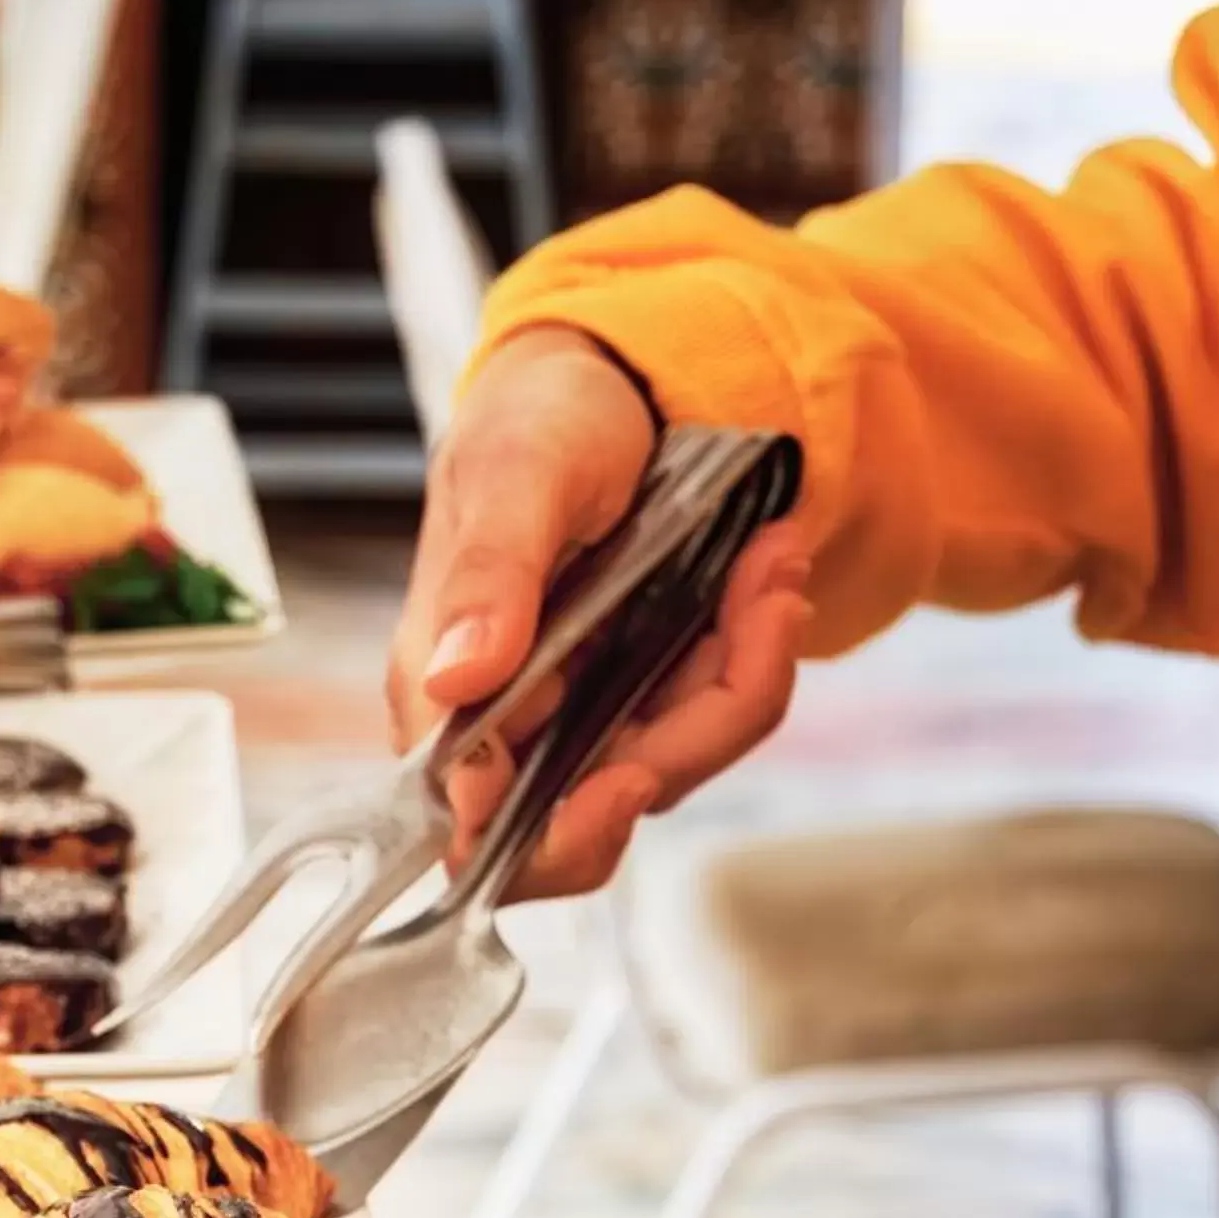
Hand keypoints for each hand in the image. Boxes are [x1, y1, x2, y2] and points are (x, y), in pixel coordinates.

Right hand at [386, 326, 816, 898]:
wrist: (607, 382)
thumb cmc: (537, 420)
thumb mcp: (514, 471)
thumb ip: (487, 575)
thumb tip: (456, 680)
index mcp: (443, 692)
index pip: (471, 824)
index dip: (546, 835)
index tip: (622, 780)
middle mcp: (508, 725)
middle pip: (589, 820)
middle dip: (689, 738)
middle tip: (756, 623)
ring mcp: (581, 716)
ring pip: (672, 767)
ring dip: (745, 673)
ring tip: (775, 561)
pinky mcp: (646, 695)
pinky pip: (714, 715)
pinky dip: (756, 652)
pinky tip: (770, 574)